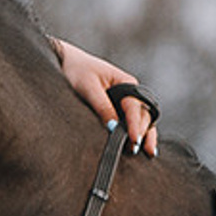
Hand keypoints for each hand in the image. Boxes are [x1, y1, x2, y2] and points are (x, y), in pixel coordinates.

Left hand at [52, 38, 158, 156]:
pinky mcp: (119, 109)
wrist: (68, 63)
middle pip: (143, 115)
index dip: (135, 124)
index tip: (133, 139)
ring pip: (142, 120)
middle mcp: (130, 93)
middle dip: (143, 132)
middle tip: (136, 149)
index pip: (134, 107)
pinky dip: (138, 133)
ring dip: (145, 135)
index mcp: (126, 83)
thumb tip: (114, 128)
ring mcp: (126, 102)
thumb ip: (102, 107)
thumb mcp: (88, 88)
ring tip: (147, 152)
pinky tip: (143, 146)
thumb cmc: (78, 70)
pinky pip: (132, 122)